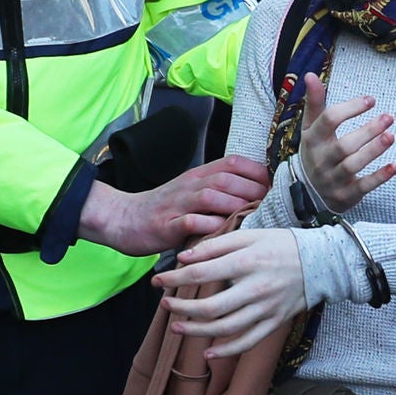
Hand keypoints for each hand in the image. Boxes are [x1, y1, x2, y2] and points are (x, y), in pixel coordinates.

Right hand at [78, 153, 270, 256]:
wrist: (122, 218)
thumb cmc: (162, 209)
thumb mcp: (190, 192)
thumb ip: (216, 190)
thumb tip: (253, 195)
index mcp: (198, 176)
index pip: (232, 163)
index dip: (256, 172)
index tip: (273, 186)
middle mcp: (190, 185)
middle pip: (227, 179)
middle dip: (253, 191)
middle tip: (271, 206)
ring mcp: (178, 204)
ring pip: (211, 196)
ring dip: (235, 205)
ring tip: (253, 216)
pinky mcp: (166, 225)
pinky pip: (191, 221)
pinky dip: (209, 224)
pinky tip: (223, 232)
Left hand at [159, 225, 306, 355]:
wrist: (321, 262)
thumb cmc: (281, 245)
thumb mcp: (249, 236)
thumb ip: (215, 245)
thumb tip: (183, 258)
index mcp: (246, 263)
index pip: (201, 274)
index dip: (174, 278)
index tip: (158, 280)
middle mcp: (255, 289)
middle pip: (210, 307)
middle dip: (182, 308)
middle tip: (165, 304)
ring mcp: (266, 309)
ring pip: (225, 328)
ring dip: (197, 331)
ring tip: (178, 327)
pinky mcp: (274, 322)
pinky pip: (248, 342)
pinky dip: (227, 350)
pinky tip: (208, 353)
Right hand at [296, 92, 393, 211]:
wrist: (307, 192)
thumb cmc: (315, 151)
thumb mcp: (310, 127)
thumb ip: (313, 102)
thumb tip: (311, 74)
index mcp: (313, 139)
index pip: (329, 120)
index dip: (350, 108)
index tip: (371, 100)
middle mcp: (321, 159)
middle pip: (344, 145)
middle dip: (367, 131)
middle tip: (388, 117)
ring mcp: (333, 179)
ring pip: (353, 165)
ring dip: (373, 151)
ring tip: (391, 136)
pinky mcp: (346, 195)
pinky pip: (363, 187)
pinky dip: (379, 178)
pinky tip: (394, 166)